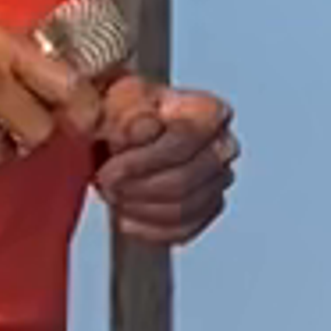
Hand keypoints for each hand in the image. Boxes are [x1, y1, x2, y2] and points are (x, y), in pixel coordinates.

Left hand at [87, 72, 236, 243]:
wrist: (123, 133)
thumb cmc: (125, 114)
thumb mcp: (117, 100)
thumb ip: (129, 112)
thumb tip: (144, 129)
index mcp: (208, 112)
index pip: (184, 141)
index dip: (142, 161)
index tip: (109, 169)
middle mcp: (222, 145)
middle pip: (184, 180)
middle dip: (137, 188)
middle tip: (108, 184)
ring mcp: (218, 180)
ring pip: (183, 209)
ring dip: (139, 208)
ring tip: (115, 196)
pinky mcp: (207, 208)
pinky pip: (183, 230)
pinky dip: (149, 229)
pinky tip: (127, 216)